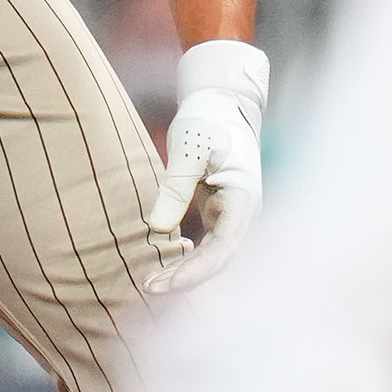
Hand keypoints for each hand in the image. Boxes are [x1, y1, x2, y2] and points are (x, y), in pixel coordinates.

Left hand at [142, 39, 269, 292]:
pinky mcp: (218, 214)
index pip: (223, 247)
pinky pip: (205, 246)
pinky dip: (185, 260)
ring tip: (149, 283)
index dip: (195, 271)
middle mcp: (243, 214)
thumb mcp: (190, 148)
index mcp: (244, 198)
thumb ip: (176, 186)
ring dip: (184, 273)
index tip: (164, 283)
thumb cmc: (208, 120)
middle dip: (186, 279)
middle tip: (148, 288)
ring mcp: (233, 216)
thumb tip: (157, 228)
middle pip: (219, 260)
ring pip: (212, 257)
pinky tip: (162, 266)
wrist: (222, 103)